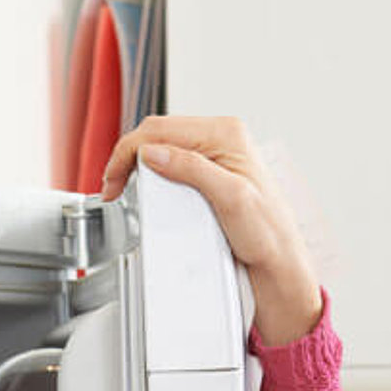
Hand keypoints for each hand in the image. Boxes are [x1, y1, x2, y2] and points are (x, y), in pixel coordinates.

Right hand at [100, 115, 323, 345]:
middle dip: (130, 156)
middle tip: (112, 186)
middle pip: (158, 133)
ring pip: (163, 145)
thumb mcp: (230, 198)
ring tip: (125, 186)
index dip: (129, 152)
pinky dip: (154, 172)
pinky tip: (148, 186)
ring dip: (140, 163)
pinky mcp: (211, 170)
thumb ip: (192, 169)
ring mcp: (216, 153)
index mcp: (227, 134)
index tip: (113, 179)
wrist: (278, 261)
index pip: (161, 129)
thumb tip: (153, 153)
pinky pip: (173, 160)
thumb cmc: (267, 234)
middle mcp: (222, 137)